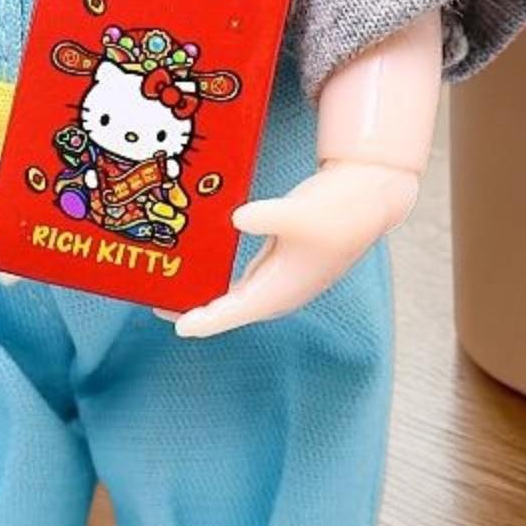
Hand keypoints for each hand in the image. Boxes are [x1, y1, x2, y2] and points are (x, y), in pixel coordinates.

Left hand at [157, 161, 418, 338]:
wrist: (368, 198)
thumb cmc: (338, 210)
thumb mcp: (300, 212)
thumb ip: (267, 216)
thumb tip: (238, 217)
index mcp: (284, 288)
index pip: (237, 312)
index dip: (207, 321)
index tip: (179, 327)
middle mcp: (281, 290)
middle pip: (231, 309)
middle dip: (196, 311)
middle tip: (157, 304)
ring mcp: (283, 277)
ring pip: (237, 296)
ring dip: (206, 298)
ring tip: (171, 292)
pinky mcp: (282, 261)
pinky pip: (244, 280)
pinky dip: (221, 280)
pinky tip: (202, 270)